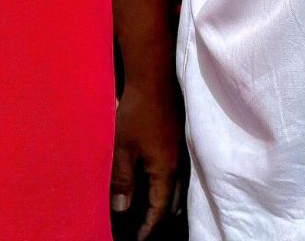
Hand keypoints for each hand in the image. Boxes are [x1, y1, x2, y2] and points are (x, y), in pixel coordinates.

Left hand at [111, 85, 182, 239]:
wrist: (155, 79)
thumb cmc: (136, 113)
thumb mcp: (122, 148)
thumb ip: (122, 180)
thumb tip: (121, 209)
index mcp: (166, 169)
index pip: (160, 207)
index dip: (148, 226)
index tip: (138, 239)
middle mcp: (179, 163)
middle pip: (174, 200)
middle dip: (160, 216)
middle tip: (146, 227)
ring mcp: (182, 150)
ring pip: (179, 185)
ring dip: (166, 200)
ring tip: (152, 208)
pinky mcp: (180, 139)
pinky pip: (179, 171)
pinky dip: (168, 184)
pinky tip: (158, 180)